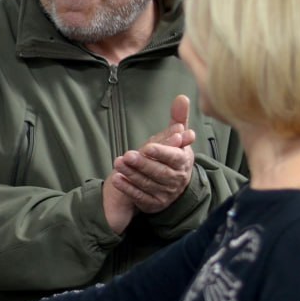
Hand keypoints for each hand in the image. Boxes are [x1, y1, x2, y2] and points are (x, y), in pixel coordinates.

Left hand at [109, 94, 195, 214]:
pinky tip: (117, 179)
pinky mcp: (153, 203)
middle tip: (127, 155)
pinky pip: (140, 197)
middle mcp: (176, 179)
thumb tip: (182, 97)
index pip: (174, 158)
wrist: (174, 184)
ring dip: (132, 174)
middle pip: (159, 172)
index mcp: (183, 161)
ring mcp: (165, 193)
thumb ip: (178, 118)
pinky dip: (128, 188)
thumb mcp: (176, 136)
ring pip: (148, 184)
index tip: (148, 147)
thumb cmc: (173, 156)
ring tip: (118, 163)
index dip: (162, 153)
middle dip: (143, 164)